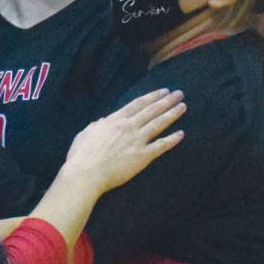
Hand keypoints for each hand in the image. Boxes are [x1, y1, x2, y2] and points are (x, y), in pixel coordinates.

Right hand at [66, 89, 184, 191]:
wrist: (86, 172)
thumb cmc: (81, 155)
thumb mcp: (85, 134)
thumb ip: (96, 126)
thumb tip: (102, 122)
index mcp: (115, 120)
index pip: (137, 104)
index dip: (151, 97)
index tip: (163, 91)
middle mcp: (128, 126)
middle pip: (152, 110)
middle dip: (166, 101)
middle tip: (179, 94)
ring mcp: (137, 140)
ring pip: (159, 124)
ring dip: (172, 114)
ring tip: (183, 106)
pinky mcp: (143, 156)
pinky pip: (161, 145)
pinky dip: (172, 139)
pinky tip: (181, 134)